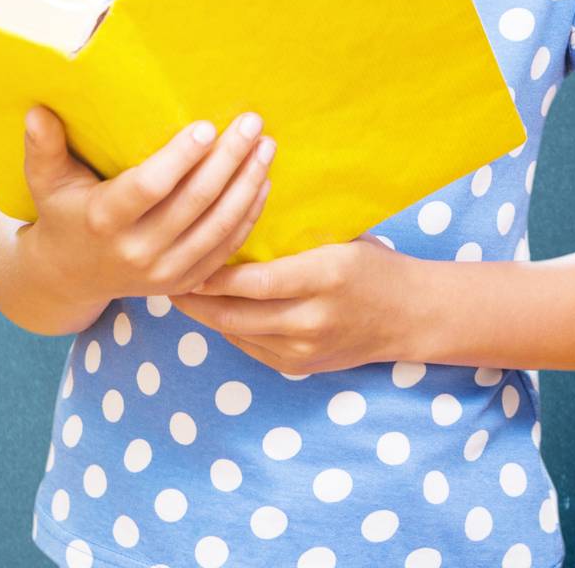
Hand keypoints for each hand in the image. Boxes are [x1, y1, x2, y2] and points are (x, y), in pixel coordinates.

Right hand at [19, 104, 276, 314]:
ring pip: (218, 227)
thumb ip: (43, 147)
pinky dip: (248, 216)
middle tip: (251, 123)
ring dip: (247, 185)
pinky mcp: (186, 283)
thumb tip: (37, 110)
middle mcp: (137, 252)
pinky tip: (262, 182)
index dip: (180, 159)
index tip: (207, 126)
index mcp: (103, 221)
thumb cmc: (61, 212)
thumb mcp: (45, 181)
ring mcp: (164, 273)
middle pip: (194, 204)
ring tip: (266, 146)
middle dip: (228, 161)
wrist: (72, 275)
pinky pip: (226, 250)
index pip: (150, 188)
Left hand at [167, 233, 417, 374]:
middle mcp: (313, 319)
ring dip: (205, 315)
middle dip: (195, 299)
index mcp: (323, 276)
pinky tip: (208, 310)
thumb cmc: (370, 262)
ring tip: (177, 290)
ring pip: (238, 334)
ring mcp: (307, 349)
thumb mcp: (336, 237)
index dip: (213, 274)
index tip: (183, 255)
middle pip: (237, 314)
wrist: (411, 315)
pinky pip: (251, 348)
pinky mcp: (302, 367)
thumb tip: (235, 207)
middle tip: (163, 276)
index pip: (255, 280)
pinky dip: (226, 328)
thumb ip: (289, 234)